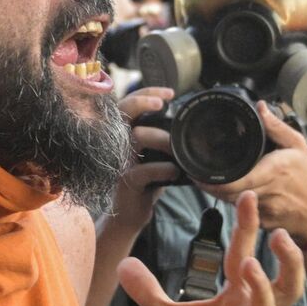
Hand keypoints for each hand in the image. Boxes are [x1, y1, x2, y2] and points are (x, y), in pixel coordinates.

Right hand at [113, 87, 181, 226]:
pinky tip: (174, 171)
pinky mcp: (126, 181)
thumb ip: (162, 139)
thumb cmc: (145, 182)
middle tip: (161, 103)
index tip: (170, 93)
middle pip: (122, 110)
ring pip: (136, 136)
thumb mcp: (153, 156)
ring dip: (161, 138)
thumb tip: (187, 124)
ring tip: (176, 148)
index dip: (147, 92)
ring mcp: (120, 161)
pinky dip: (163, 169)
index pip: (130, 103)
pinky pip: (144, 170)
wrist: (131, 213)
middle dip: (142, 100)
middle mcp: (119, 143)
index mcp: (126, 133)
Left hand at [119, 191, 303, 305]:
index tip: (249, 194)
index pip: (246, 256)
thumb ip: (149, 291)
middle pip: (282, 286)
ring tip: (249, 267)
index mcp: (237, 299)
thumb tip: (123, 263)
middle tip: (278, 233)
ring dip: (261, 291)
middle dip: (286, 260)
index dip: (249, 227)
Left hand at [196, 103, 306, 241]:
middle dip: (209, 186)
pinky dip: (232, 202)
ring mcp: (262, 210)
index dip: (214, 181)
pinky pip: (240, 212)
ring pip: (231, 203)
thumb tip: (260, 107)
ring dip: (218, 193)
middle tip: (197, 174)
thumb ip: (276, 126)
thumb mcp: (297, 145)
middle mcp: (266, 192)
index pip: (236, 180)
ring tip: (208, 180)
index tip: (199, 173)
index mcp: (273, 171)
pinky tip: (228, 192)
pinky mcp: (260, 222)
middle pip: (227, 193)